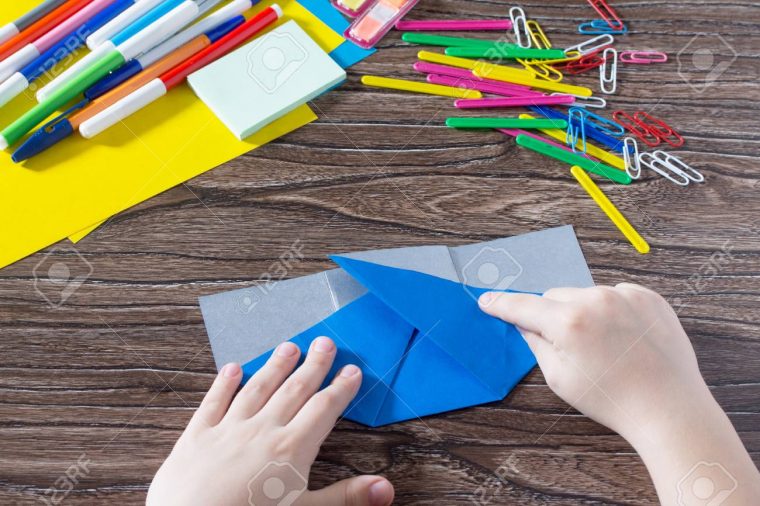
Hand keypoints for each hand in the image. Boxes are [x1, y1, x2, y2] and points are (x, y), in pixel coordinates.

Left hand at [147, 337, 393, 505]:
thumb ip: (345, 498)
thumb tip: (386, 489)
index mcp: (291, 450)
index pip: (323, 410)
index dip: (340, 389)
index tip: (352, 370)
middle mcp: (262, 431)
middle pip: (293, 390)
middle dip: (313, 366)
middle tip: (325, 342)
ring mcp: (228, 430)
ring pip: (257, 389)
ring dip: (275, 366)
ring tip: (289, 347)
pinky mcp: (196, 437)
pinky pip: (213, 403)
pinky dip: (223, 384)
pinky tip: (232, 368)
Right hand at [479, 283, 704, 439]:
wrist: (668, 407)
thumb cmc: (612, 399)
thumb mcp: (560, 378)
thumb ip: (536, 344)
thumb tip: (524, 323)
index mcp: (568, 323)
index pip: (523, 306)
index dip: (502, 304)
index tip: (487, 300)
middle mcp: (595, 300)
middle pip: (555, 296)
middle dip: (553, 315)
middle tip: (568, 345)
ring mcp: (625, 295)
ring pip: (585, 294)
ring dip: (584, 311)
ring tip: (604, 346)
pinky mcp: (649, 297)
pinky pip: (616, 294)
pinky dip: (612, 309)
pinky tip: (624, 337)